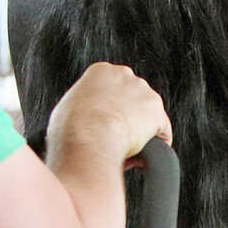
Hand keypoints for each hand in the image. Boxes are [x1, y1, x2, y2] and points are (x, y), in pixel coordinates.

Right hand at [45, 62, 171, 166]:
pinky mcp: (157, 112)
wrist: (90, 136)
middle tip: (115, 137)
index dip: (107, 108)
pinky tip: (146, 155)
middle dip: (126, 116)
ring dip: (140, 130)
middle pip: (130, 97)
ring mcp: (143, 92)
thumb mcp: (66, 109)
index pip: (110, 88)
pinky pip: (161, 130)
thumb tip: (80, 121)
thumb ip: (80, 107)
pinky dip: (155, 143)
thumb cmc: (71, 128)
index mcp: (100, 71)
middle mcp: (125, 76)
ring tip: (127, 149)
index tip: (103, 123)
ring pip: (146, 113)